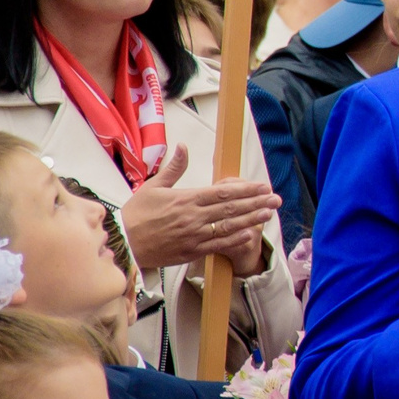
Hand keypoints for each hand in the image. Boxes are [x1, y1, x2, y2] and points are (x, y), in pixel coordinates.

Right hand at [118, 145, 280, 272]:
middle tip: (276, 198)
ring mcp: (194, 235)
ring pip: (229, 226)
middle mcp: (194, 217)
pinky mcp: (191, 251)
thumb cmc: (136, 214)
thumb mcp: (153, 186)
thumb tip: (182, 147)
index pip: (223, 192)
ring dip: (252, 219)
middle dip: (256, 202)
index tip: (262, 186)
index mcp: (187, 199)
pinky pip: (218, 246)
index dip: (246, 189)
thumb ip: (173, 168)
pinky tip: (250, 235)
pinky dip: (236, 240)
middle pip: (232, 208)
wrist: (122, 242)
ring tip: (269, 213)